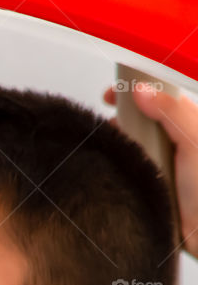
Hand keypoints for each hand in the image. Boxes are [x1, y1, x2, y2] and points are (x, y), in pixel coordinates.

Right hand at [103, 83, 197, 257]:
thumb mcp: (195, 141)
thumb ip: (172, 112)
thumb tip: (141, 90)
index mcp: (188, 129)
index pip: (159, 101)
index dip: (134, 93)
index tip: (109, 95)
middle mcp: (173, 148)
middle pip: (139, 125)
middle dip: (117, 123)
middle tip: (100, 126)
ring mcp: (159, 171)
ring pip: (129, 152)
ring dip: (114, 151)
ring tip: (96, 151)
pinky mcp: (148, 194)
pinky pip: (125, 180)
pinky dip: (112, 176)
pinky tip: (100, 174)